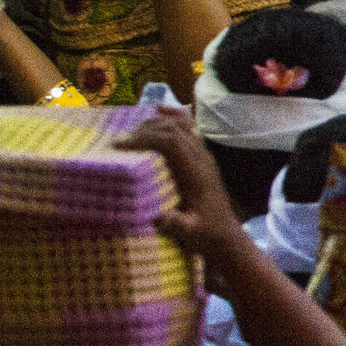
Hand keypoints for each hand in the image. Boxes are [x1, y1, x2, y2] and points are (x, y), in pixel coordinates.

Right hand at [124, 108, 242, 264]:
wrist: (225, 235)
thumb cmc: (205, 234)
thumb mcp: (191, 233)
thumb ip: (177, 225)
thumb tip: (159, 218)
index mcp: (196, 172)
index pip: (172, 143)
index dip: (146, 138)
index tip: (120, 145)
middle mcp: (201, 158)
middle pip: (174, 129)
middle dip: (146, 130)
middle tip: (121, 142)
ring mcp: (204, 155)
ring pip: (182, 125)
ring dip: (157, 123)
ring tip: (134, 132)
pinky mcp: (203, 156)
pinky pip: (189, 128)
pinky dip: (174, 116)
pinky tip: (160, 110)